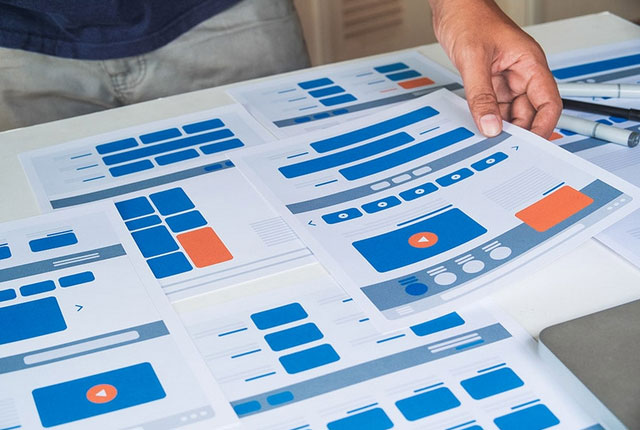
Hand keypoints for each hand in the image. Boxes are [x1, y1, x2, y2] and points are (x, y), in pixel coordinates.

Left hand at [428, 0, 560, 138]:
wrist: (451, 6)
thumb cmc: (468, 17)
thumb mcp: (474, 59)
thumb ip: (481, 95)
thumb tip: (489, 125)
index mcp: (529, 63)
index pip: (549, 102)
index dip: (544, 126)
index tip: (533, 145)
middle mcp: (521, 73)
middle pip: (529, 112)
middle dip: (518, 130)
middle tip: (503, 148)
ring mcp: (505, 78)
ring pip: (509, 111)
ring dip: (500, 126)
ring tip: (489, 141)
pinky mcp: (489, 81)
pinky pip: (493, 105)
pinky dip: (487, 117)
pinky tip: (479, 127)